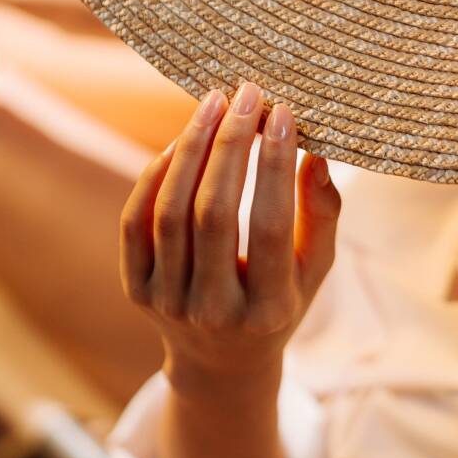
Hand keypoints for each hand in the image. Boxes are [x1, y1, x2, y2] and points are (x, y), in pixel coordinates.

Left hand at [119, 81, 340, 403]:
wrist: (220, 363)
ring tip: (213, 104)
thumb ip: (323, 217)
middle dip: (229, 145)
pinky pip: (135, 222)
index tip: (283, 112)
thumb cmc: (278, 306)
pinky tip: (180, 143)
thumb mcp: (314, 273)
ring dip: (191, 149)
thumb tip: (316, 153)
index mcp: (267, 310)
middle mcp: (214, 311)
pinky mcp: (136, 289)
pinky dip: (154, 176)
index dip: (274, 164)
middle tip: (246, 95)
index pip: (268, 226)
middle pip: (213, 214)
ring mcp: (168, 303)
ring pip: (169, 213)